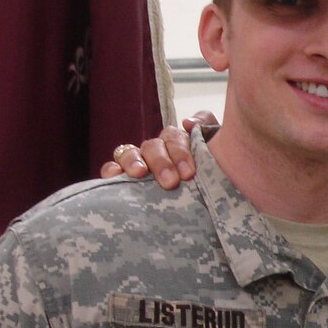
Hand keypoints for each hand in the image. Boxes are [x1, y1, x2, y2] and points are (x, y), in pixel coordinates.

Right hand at [99, 111, 218, 188]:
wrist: (208, 205)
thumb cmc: (208, 175)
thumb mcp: (216, 151)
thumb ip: (207, 128)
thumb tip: (188, 122)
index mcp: (176, 144)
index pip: (173, 137)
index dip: (179, 151)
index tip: (188, 173)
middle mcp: (156, 151)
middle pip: (153, 146)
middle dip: (161, 162)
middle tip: (171, 182)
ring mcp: (137, 163)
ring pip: (129, 152)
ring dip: (134, 161)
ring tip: (140, 174)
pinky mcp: (122, 178)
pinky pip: (111, 168)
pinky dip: (111, 170)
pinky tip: (115, 176)